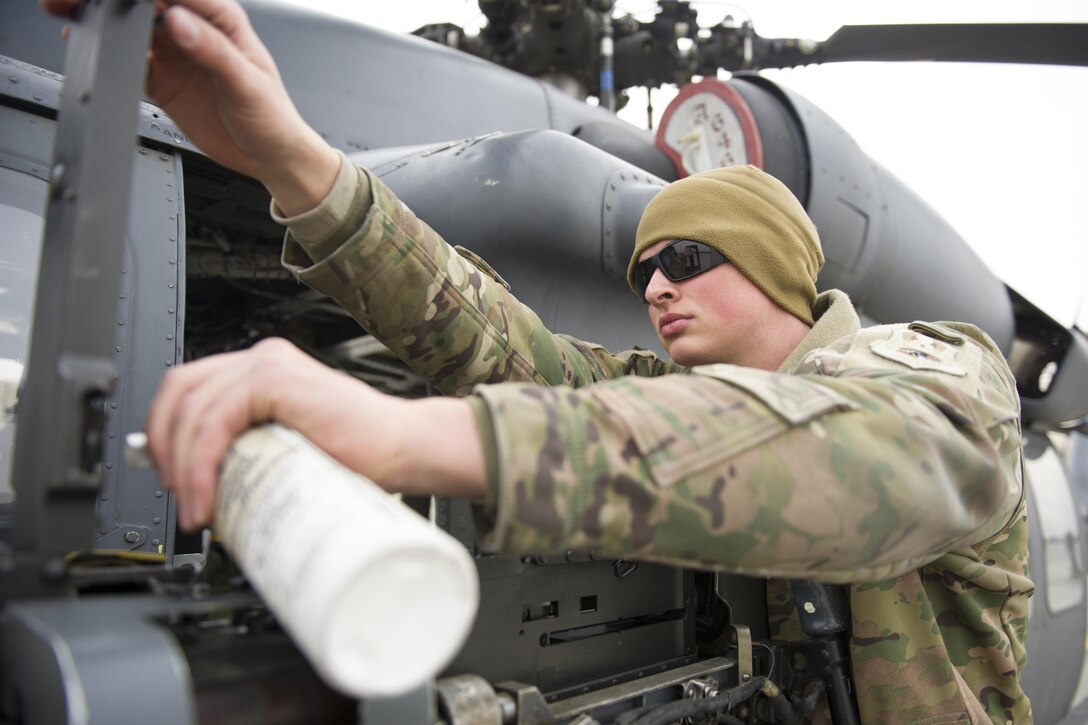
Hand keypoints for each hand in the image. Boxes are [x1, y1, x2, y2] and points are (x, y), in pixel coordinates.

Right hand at [40, 0, 339, 213]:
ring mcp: (177, 56)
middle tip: (84, 2)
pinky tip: (95, 50)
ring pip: (133, 29)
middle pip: (146, 5)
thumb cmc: (273, 117)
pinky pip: (130, 62)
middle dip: (115, 2)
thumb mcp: (247, 82)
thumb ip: (213, 50)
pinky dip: (112, 56)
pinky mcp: (164, 81)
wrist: (272, 158)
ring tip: (78, 18)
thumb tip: (179, 20)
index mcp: (221, 18)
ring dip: (107, 23)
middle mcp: (196, 31)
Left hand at [146, 338, 484, 530]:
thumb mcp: (283, 450)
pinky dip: (201, 463)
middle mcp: (260, 360)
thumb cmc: (358, 456)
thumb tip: (201, 484)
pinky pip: (214, 420)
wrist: (403, 450)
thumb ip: (248, 450)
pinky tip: (208, 494)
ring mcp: (267, 364)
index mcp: (261, 373)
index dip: (165, 434)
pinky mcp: (275, 378)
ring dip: (182, 467)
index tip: (171, 480)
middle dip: (164, 450)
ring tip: (197, 509)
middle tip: (179, 497)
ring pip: (190, 409)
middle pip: (178, 392)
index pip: (188, 390)